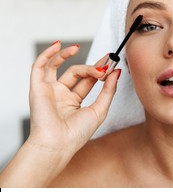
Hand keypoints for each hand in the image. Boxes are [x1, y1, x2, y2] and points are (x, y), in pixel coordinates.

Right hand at [27, 41, 119, 158]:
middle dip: (92, 66)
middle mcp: (61, 95)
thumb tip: (116, 72)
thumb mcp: (100, 110)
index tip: (111, 62)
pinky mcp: (38, 88)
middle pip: (77, 72)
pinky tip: (59, 46)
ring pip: (58, 66)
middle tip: (105, 63)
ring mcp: (49, 91)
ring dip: (69, 55)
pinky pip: (39, 66)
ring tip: (80, 49)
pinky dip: (47, 54)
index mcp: (74, 102)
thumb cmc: (76, 134)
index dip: (99, 70)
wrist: (57, 145)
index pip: (88, 80)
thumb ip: (108, 90)